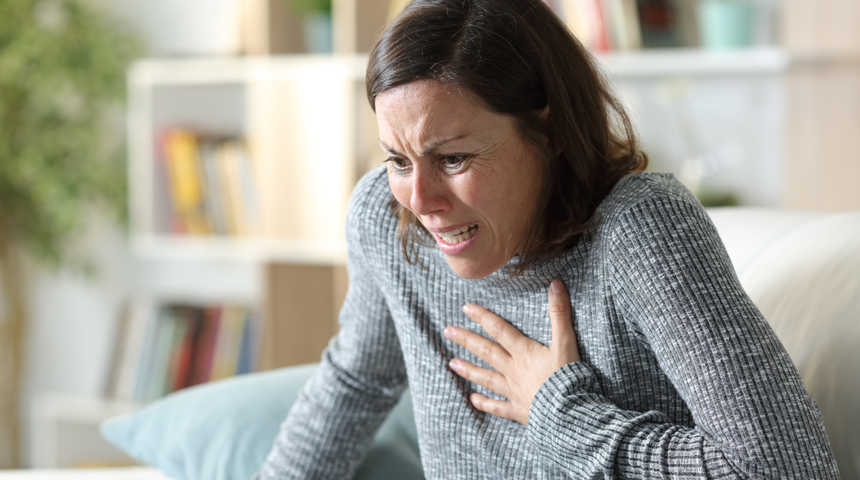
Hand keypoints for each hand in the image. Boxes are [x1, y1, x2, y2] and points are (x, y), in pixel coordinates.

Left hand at [443, 279, 579, 424]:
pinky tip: (473, 400)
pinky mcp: (519, 410)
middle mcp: (514, 370)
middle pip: (486, 351)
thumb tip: (555, 284)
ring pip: (487, 378)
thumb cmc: (569, 376)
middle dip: (466, 340)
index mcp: (524, 352)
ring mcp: (514, 391)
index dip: (483, 317)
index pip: (499, 330)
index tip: (465, 308)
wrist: (569, 412)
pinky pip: (498, 407)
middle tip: (447, 331)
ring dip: (469, 369)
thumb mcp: (566, 341)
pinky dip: (485, 404)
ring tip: (451, 363)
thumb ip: (559, 313)